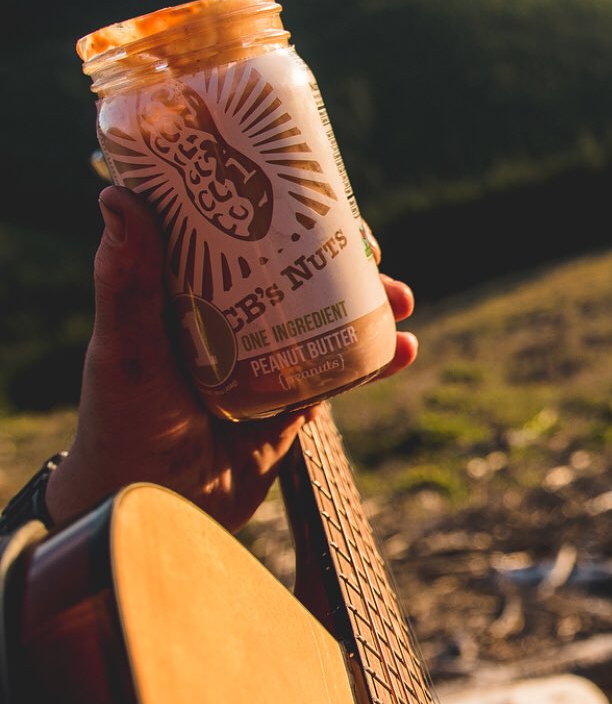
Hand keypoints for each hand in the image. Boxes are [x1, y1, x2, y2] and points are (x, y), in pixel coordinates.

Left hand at [45, 186, 417, 532]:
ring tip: (402, 302)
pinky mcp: (293, 404)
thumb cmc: (123, 429)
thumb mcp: (126, 352)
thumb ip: (126, 284)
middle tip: (372, 251)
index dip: (275, 206)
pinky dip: (374, 361)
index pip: (235, 232)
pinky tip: (401, 351)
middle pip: (294, 272)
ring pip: (326, 318)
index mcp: (187, 294)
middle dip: (340, 257)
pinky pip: (340, 374)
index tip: (312, 190)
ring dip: (370, 306)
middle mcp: (231, 320)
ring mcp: (267, 361)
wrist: (157, 513)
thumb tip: (117, 196)